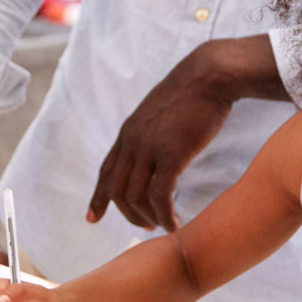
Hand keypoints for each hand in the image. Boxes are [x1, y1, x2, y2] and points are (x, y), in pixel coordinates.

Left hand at [89, 50, 235, 231]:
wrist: (208, 75)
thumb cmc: (193, 93)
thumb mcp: (161, 111)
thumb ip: (153, 131)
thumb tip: (158, 144)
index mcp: (129, 132)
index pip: (106, 171)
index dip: (98, 197)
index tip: (92, 218)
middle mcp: (132, 142)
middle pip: (116, 190)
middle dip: (127, 214)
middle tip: (145, 227)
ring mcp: (149, 148)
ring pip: (136, 197)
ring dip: (148, 218)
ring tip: (164, 225)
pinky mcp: (171, 154)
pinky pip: (161, 196)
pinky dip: (165, 215)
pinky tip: (175, 222)